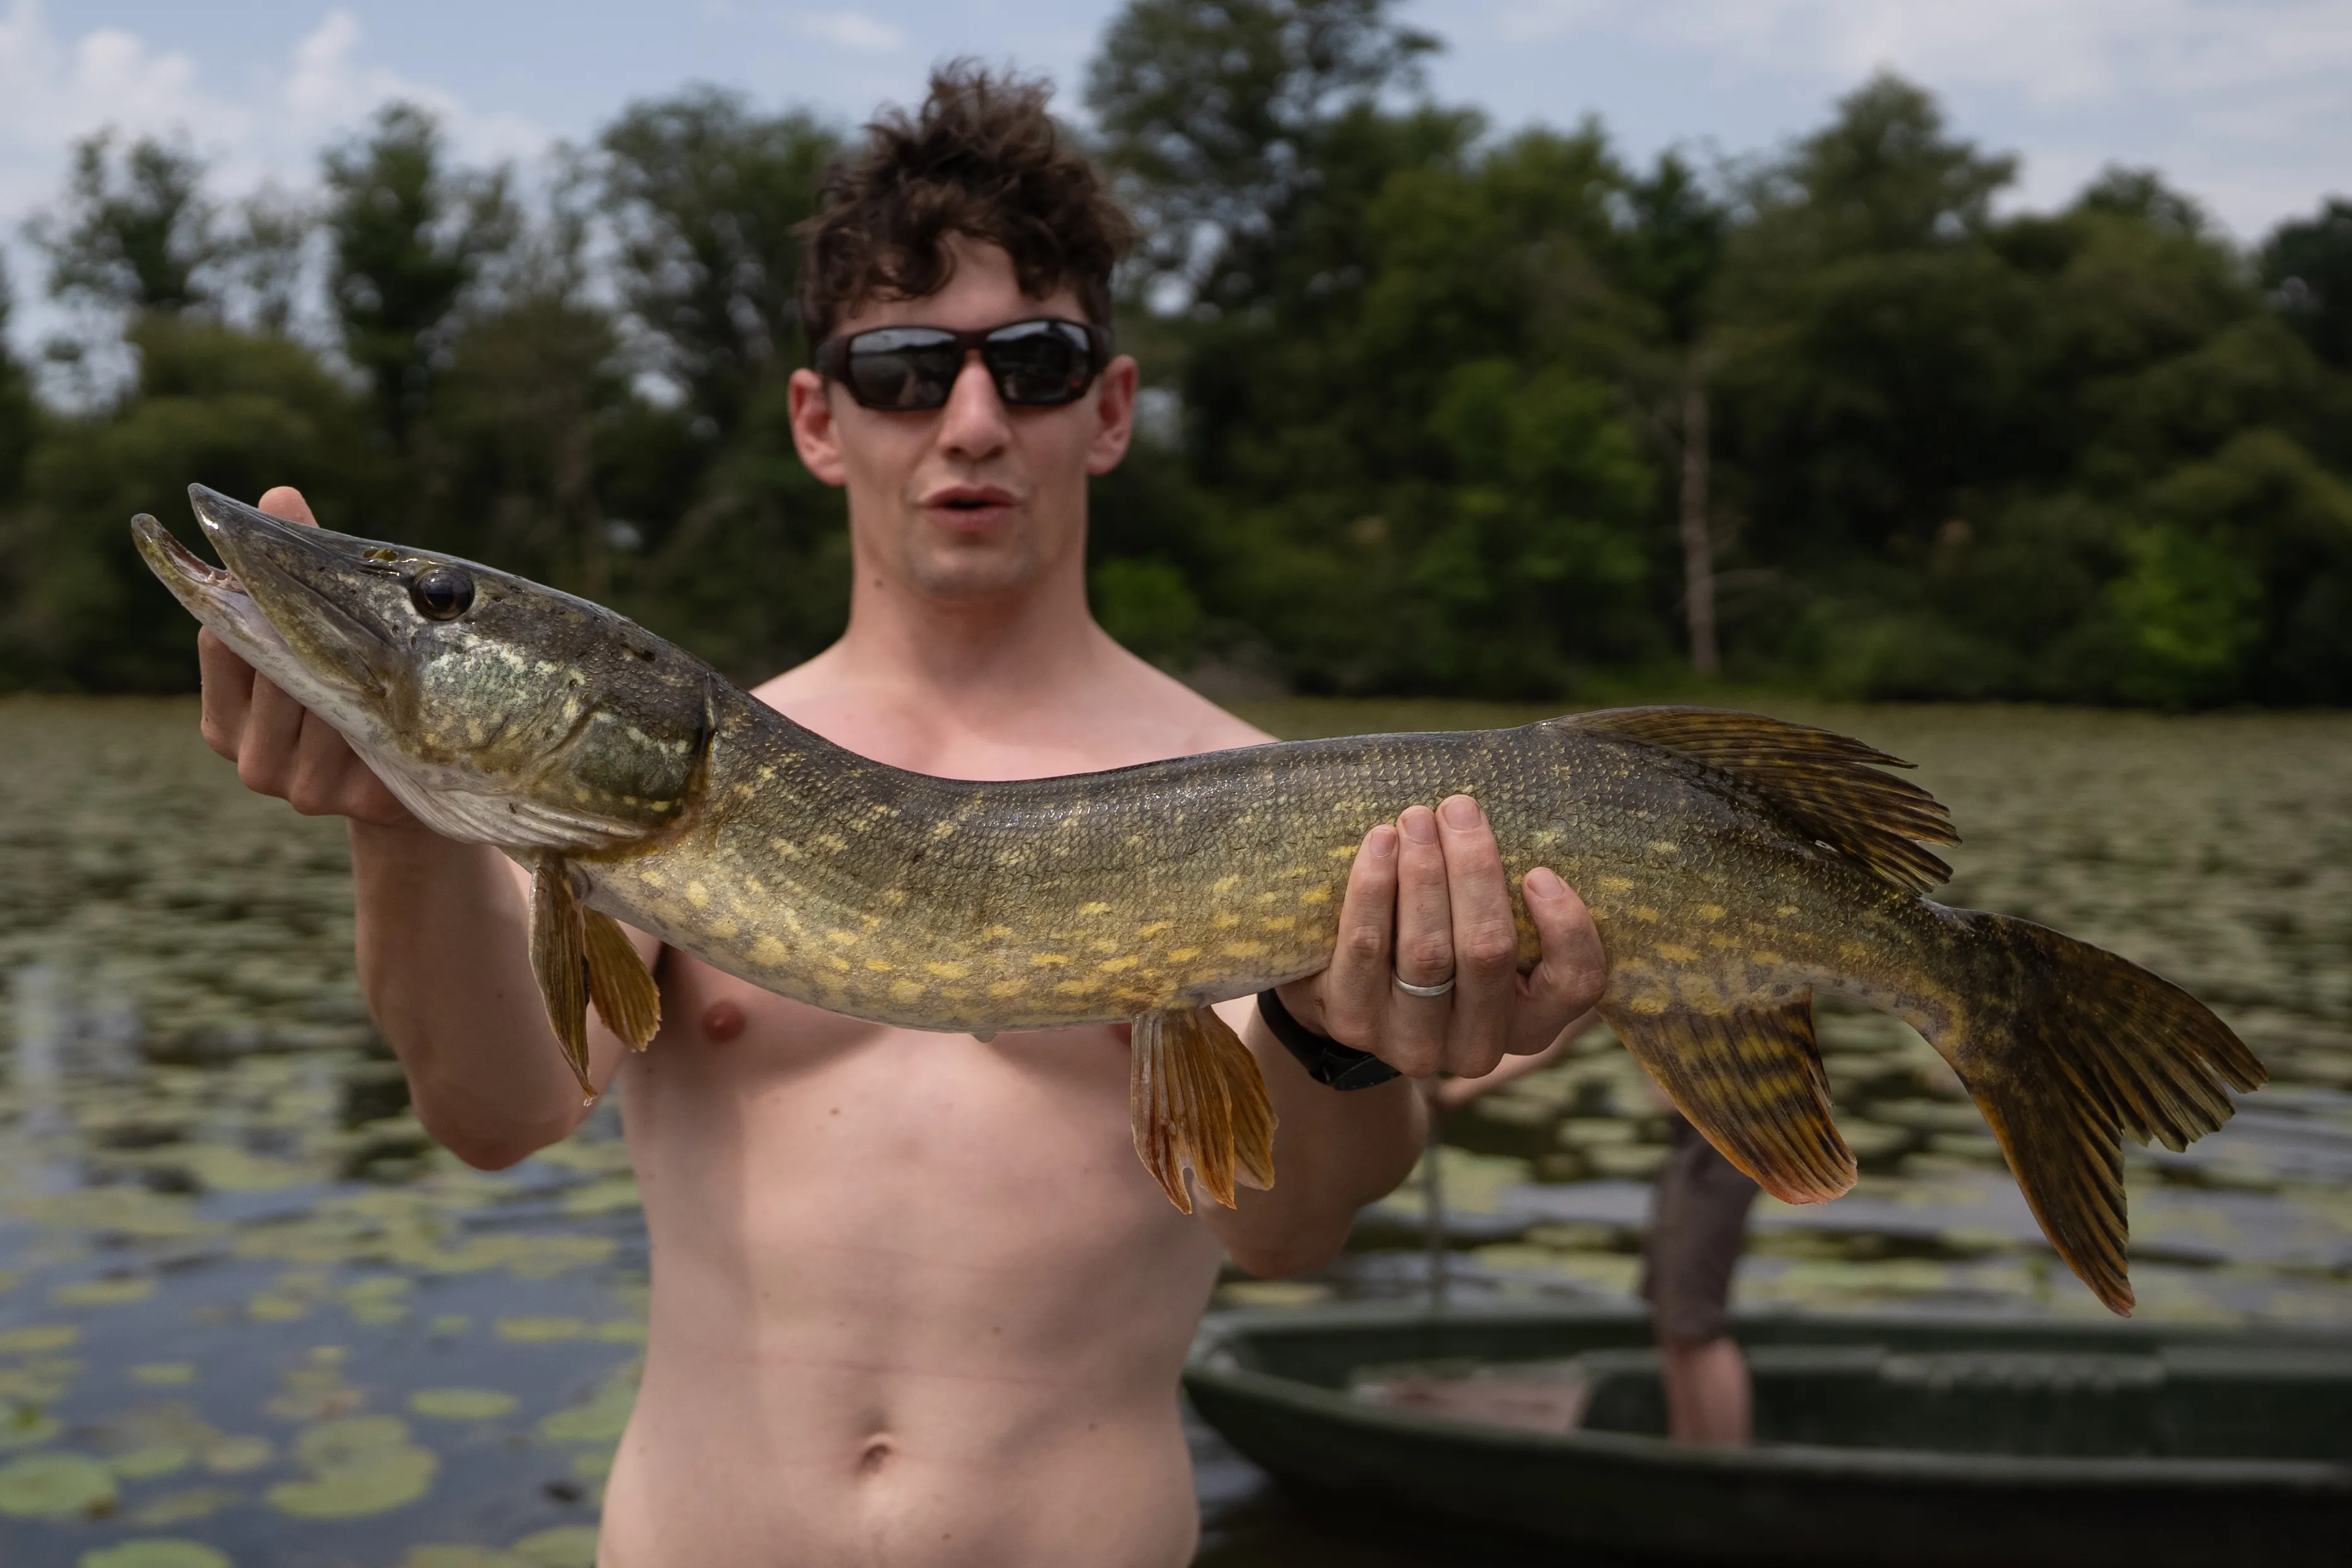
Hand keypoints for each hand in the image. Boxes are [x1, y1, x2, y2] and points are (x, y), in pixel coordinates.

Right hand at [197, 486, 410, 825]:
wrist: (409, 776)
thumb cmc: (354, 689)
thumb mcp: (319, 640)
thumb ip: (294, 574)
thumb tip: (280, 493)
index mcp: (223, 720)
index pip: (224, 645)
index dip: (257, 601)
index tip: (284, 560)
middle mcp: (253, 761)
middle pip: (281, 675)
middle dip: (321, 634)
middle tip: (361, 594)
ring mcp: (304, 790)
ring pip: (333, 705)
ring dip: (367, 671)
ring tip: (399, 641)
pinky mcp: (361, 804)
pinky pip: (382, 736)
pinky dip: (401, 707)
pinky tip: (420, 691)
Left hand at [1277, 794, 1605, 1079]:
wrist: (1350, 993)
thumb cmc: (1443, 943)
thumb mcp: (1488, 933)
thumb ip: (1511, 903)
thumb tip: (1500, 827)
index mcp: (1532, 1024)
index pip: (1575, 986)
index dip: (1567, 929)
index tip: (1539, 872)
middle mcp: (1479, 1047)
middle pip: (1488, 953)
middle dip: (1474, 870)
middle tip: (1459, 809)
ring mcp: (1413, 1043)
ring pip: (1427, 952)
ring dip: (1424, 873)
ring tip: (1416, 819)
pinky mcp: (1354, 1023)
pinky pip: (1366, 948)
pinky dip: (1373, 889)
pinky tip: (1380, 843)